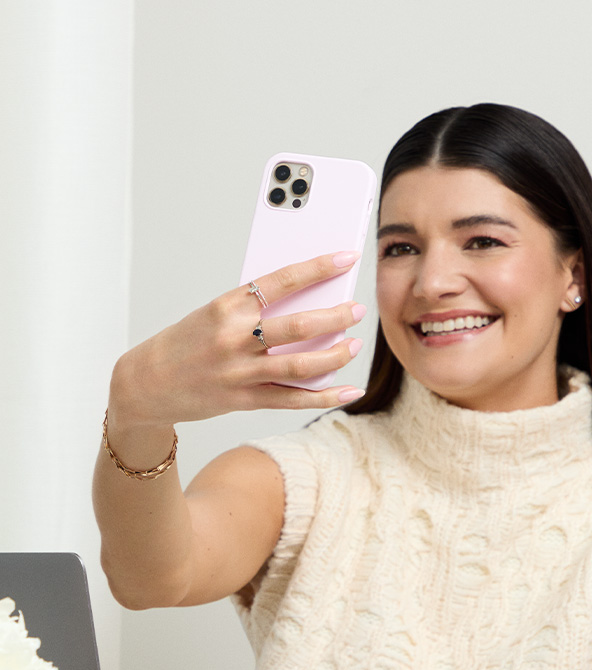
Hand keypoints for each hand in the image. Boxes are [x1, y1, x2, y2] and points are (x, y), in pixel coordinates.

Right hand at [108, 250, 366, 427]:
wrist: (144, 383)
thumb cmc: (185, 342)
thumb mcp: (214, 314)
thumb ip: (255, 310)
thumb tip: (309, 304)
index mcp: (228, 305)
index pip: (282, 279)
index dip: (318, 268)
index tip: (346, 258)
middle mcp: (235, 337)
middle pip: (300, 325)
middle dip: (337, 316)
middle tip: (357, 310)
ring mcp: (240, 371)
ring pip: (302, 365)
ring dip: (336, 355)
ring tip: (355, 346)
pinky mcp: (243, 399)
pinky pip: (293, 399)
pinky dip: (325, 396)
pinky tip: (349, 391)